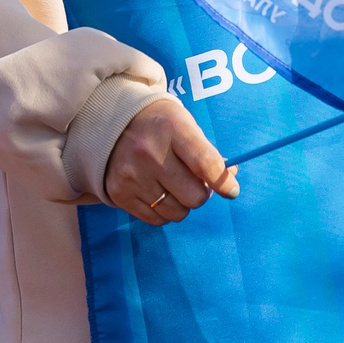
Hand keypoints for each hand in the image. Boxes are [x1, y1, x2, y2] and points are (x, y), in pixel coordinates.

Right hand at [101, 99, 239, 224]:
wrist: (112, 122)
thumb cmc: (160, 126)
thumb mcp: (185, 126)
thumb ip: (208, 154)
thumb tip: (230, 182)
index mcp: (171, 129)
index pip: (205, 164)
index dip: (223, 182)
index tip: (231, 190)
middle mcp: (149, 153)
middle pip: (194, 196)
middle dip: (201, 193)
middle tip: (194, 183)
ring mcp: (132, 176)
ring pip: (177, 212)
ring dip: (182, 204)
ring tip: (173, 186)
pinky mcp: (119, 193)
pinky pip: (157, 220)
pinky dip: (164, 211)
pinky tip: (158, 193)